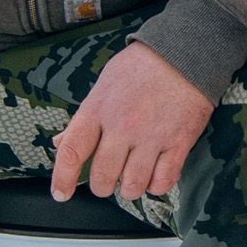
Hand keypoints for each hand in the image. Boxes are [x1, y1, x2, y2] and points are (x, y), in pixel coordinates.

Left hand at [51, 41, 213, 201]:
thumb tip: (62, 142)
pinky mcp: (178, 142)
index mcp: (98, 109)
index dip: (62, 179)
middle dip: (101, 186)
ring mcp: (151, 136)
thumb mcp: (104, 85)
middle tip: (107, 180)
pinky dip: (156, 185)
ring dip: (130, 188)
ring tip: (133, 178)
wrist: (185, 52)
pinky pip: (163, 181)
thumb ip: (84, 118)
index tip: (61, 194)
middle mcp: (123, 126)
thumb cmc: (143, 66)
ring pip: (132, 185)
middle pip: (102, 177)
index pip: (72, 151)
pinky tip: (155, 175)